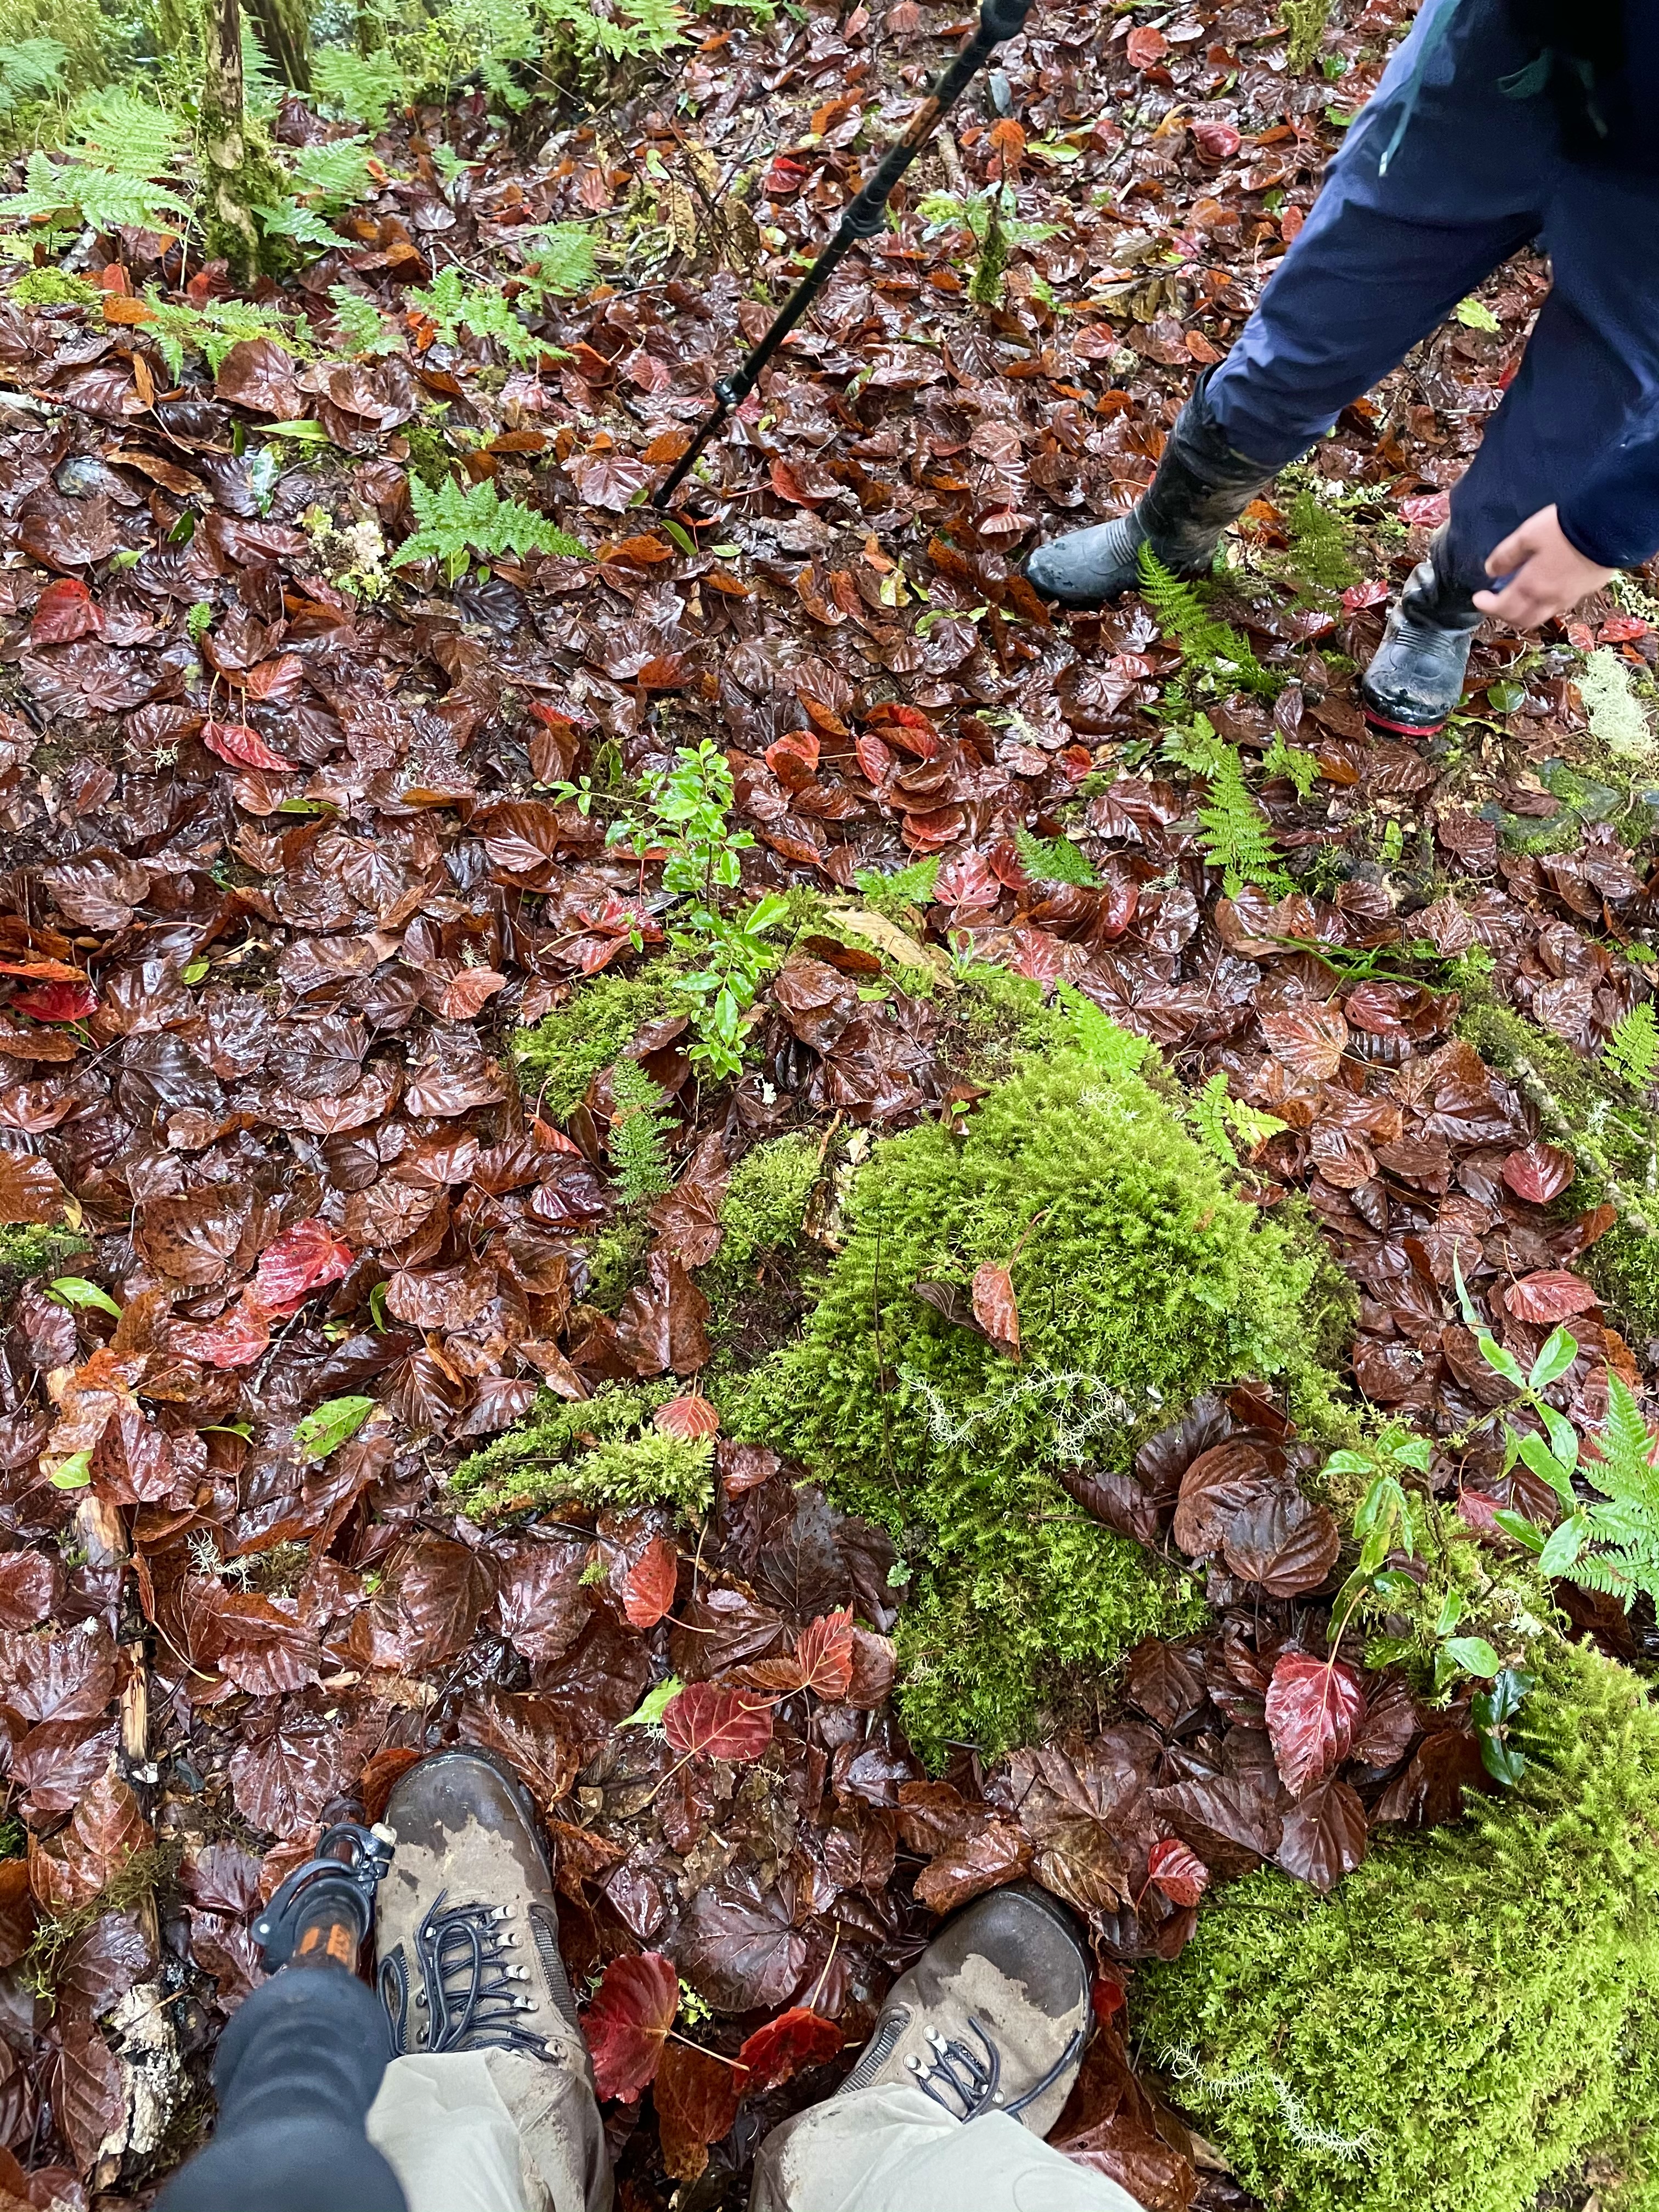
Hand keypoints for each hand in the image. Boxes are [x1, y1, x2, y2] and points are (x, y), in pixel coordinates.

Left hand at [1471, 503, 1614, 628]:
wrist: (1608, 525)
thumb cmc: (1564, 528)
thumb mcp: (1527, 535)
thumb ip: (1506, 555)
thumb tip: (1490, 571)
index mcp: (1531, 586)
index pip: (1503, 607)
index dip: (1487, 605)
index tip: (1478, 598)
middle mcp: (1550, 598)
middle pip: (1522, 620)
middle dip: (1505, 615)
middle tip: (1496, 602)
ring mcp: (1570, 597)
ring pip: (1542, 616)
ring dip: (1525, 612)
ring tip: (1518, 597)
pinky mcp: (1586, 590)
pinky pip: (1560, 605)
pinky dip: (1545, 604)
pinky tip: (1544, 589)